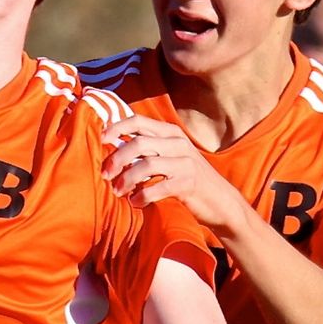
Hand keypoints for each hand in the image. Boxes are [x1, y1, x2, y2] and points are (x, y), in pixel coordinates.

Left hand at [101, 115, 240, 228]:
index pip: (139, 121)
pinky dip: (142, 196)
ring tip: (118, 192)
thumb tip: (113, 145)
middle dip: (117, 159)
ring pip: (145, 165)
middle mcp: (178, 143)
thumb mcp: (172, 155)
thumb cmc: (188, 178)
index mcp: (171, 133)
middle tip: (106, 175)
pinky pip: (157, 188)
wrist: (221, 201)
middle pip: (138, 143)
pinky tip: (135, 203)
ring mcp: (185, 163)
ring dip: (126, 180)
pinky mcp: (188, 184)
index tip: (101, 139)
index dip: (116, 127)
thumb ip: (150, 147)